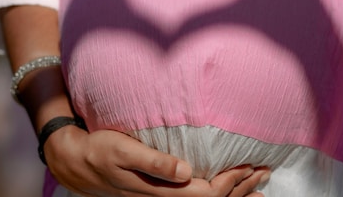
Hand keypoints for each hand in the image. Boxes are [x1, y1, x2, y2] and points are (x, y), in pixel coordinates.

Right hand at [44, 125, 269, 195]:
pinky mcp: (159, 193)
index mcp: (160, 190)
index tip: (249, 166)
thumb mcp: (124, 151)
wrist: (78, 162)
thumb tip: (185, 171)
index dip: (229, 181)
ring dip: (232, 193)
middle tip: (264, 174)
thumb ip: (154, 162)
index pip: (205, 193)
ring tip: (256, 185)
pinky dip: (217, 193)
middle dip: (239, 188)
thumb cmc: (101, 151)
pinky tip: (225, 188)